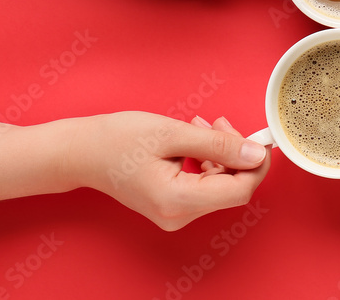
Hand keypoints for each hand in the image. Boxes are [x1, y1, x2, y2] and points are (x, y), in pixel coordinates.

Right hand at [69, 112, 269, 230]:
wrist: (81, 152)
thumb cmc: (118, 140)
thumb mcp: (173, 133)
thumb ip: (219, 145)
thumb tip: (256, 154)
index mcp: (178, 201)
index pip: (239, 190)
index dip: (256, 164)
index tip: (259, 138)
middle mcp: (178, 216)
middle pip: (231, 188)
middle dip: (235, 153)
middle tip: (219, 123)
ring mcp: (174, 214)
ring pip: (219, 185)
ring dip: (220, 154)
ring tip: (200, 126)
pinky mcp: (172, 206)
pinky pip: (203, 185)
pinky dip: (206, 161)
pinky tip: (193, 140)